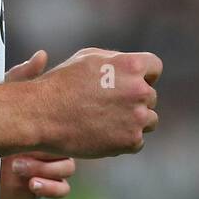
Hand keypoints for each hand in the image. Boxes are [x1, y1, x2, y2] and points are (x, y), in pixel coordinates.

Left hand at [0, 50, 75, 198]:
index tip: (50, 126)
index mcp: (48, 124)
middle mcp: (49, 145)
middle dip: (52, 152)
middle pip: (73, 148)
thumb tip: (42, 55)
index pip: (70, 125)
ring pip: (67, 169)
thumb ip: (24, 76)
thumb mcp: (6, 96)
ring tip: (19, 166)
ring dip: (46, 169)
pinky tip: (32, 182)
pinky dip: (50, 187)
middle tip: (26, 151)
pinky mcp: (38, 187)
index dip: (65, 127)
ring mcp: (45, 167)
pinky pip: (61, 189)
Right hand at [30, 47, 161, 159]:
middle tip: (109, 106)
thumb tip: (134, 68)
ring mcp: (137, 117)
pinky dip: (124, 140)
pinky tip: (103, 134)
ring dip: (134, 121)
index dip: (143, 74)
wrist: (43, 115)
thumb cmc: (62, 83)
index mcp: (131, 65)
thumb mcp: (89, 58)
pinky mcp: (131, 141)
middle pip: (151, 96)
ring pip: (149, 120)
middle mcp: (139, 90)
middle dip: (134, 100)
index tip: (130, 83)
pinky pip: (138, 141)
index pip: (155, 67)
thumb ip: (117, 60)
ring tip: (107, 121)